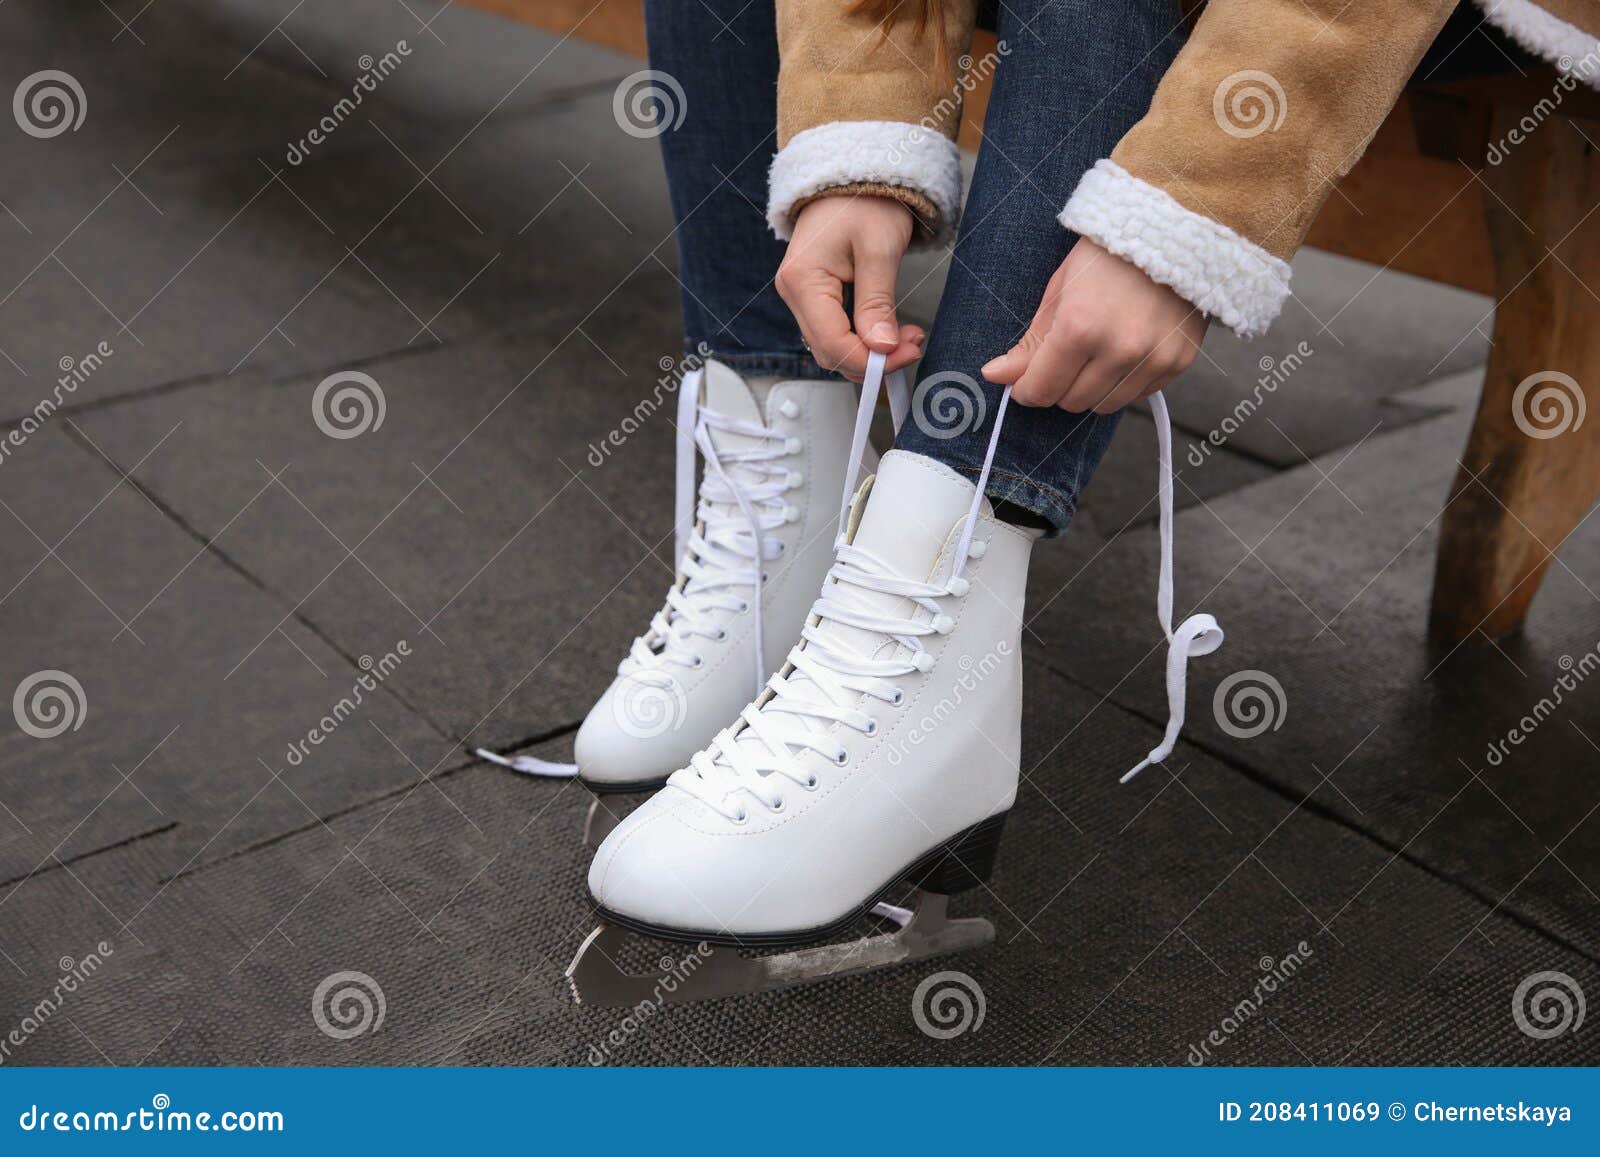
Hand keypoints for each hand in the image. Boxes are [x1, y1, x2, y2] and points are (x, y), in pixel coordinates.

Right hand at [776, 195, 925, 381]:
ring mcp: (801, 295)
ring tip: (906, 336)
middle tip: (913, 345)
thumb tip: (882, 347)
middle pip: (830, 352)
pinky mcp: (814, 295)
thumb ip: (878, 302)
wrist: (853, 172)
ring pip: (833, 346)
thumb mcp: (879, 248)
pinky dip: (863, 338)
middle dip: (872, 358)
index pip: (833, 344)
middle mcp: (793, 293)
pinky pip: (835, 331)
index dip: (871, 360)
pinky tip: (888, 329)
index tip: (908, 353)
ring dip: (869, 351)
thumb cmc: (864, 200)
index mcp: (803, 281)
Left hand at [981, 239, 1206, 412]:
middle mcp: (1119, 349)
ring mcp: (1152, 358)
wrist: (1172, 229)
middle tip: (1064, 359)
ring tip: (1094, 355)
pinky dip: (1123, 383)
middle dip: (1059, 386)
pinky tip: (1123, 352)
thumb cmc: (1107, 256)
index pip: (1042, 389)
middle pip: (1072, 402)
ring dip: (1090, 389)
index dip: (1027, 390)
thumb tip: (994, 376)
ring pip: (1104, 406)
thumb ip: (1029, 344)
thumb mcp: (1058, 292)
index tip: (1025, 383)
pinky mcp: (1177, 362)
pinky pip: (1137, 395)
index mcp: (1080, 328)